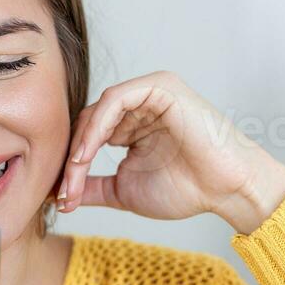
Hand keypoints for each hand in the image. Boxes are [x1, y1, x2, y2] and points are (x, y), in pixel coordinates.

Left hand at [55, 70, 284, 234]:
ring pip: (98, 111)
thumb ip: (93, 187)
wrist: (225, 190)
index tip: (63, 197)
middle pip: (88, 122)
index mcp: (131, 125)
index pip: (88, 136)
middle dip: (73, 158)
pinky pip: (115, 100)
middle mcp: (138, 106)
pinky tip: (89, 153)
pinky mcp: (159, 87)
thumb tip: (58, 195)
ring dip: (82, 144)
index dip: (72, 165)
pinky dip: (97, 126)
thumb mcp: (124, 190)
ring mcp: (149, 94)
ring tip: (76, 173)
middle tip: (66, 190)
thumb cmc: (186, 189)